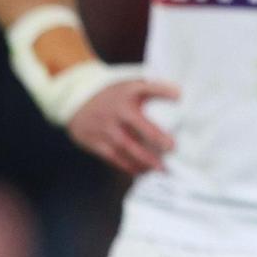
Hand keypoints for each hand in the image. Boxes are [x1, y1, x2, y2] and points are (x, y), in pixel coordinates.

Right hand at [64, 77, 178, 175]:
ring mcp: (106, 129)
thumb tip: (179, 93)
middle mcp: (117, 112)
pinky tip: (143, 171)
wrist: (77, 102)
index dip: (164, 91)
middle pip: (139, 126)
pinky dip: (130, 166)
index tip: (179, 97)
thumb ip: (153, 88)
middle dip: (157, 138)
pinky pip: (115, 158)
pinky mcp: (97, 143)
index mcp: (127, 95)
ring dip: (146, 159)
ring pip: (128, 147)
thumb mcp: (130, 85)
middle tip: (172, 148)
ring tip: (161, 169)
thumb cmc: (112, 96)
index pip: (148, 89)